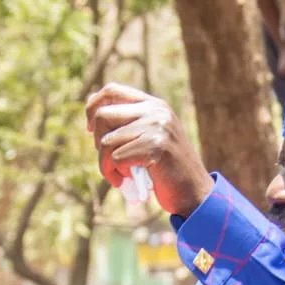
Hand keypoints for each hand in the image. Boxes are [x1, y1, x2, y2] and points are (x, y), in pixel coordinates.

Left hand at [86, 83, 214, 216]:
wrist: (194, 193)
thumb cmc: (168, 170)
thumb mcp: (150, 138)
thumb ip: (129, 124)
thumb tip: (93, 111)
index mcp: (154, 105)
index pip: (112, 90)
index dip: (93, 106)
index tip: (90, 128)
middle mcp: (156, 111)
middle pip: (102, 116)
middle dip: (98, 143)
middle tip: (109, 161)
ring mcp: (157, 127)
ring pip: (107, 142)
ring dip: (105, 165)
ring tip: (118, 176)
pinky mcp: (156, 147)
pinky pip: (116, 158)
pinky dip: (114, 174)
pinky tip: (125, 181)